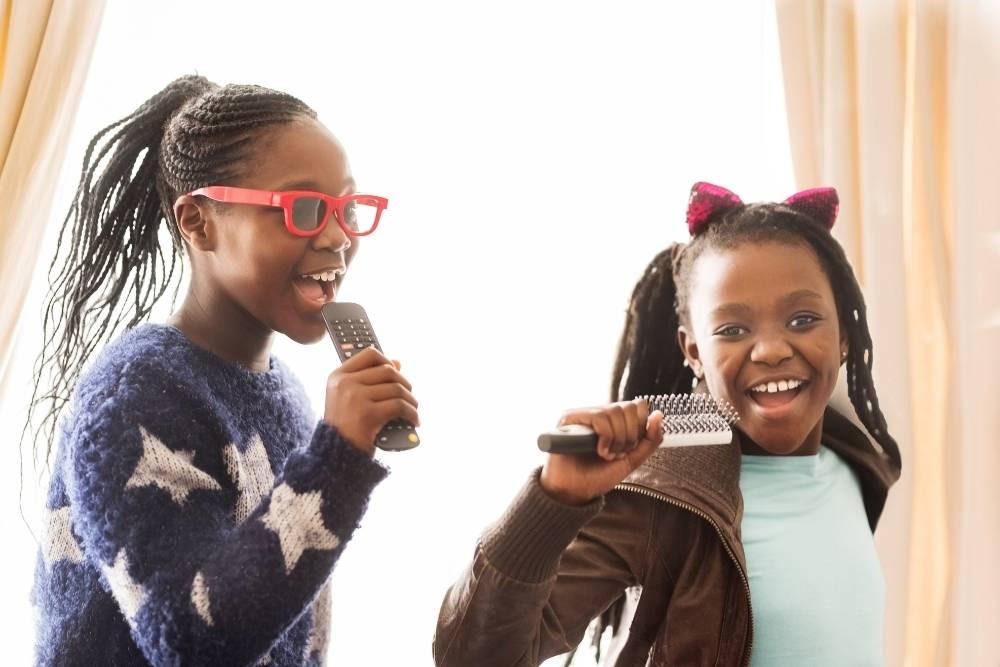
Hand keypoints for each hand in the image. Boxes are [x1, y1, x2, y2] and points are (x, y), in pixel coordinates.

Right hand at [323, 348, 418, 455]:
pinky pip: (399, 406)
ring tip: (413, 410)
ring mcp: (355, 397)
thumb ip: (370, 379)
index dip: (388, 361)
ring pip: (397, 389)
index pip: (370, 354)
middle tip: (409, 396)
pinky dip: (412, 413)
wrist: (335, 456)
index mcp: (338, 376)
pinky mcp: (367, 414)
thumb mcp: (348, 399)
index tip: (396, 372)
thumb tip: (397, 362)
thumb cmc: (345, 428)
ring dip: (411, 400)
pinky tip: (414, 421)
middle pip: (388, 371)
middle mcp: (345, 383)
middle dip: (405, 383)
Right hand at [540, 399, 662, 505]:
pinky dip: (605, 438)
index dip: (640, 426)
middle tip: (618, 452)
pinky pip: (599, 418)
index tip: (631, 446)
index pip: (637, 406)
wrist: (575, 491)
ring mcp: (584, 414)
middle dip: (629, 436)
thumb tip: (659, 415)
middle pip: (629, 407)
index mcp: (614, 421)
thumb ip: (650, 440)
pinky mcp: (570, 418)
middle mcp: (599, 413)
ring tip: (606, 454)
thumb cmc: (598, 476)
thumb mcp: (632, 459)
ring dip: (616, 440)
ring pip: (614, 412)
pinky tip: (598, 451)